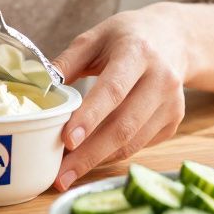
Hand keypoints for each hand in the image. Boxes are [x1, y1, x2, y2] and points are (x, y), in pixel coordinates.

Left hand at [51, 5, 188, 190]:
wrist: (173, 38)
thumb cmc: (127, 37)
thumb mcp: (95, 37)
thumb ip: (67, 62)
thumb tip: (40, 89)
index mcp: (137, 52)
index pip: (113, 90)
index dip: (90, 117)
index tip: (67, 141)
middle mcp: (161, 79)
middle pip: (124, 125)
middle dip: (89, 154)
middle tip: (60, 175)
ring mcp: (171, 103)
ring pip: (132, 142)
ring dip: (98, 160)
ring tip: (68, 173)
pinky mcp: (174, 120)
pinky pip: (139, 145)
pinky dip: (113, 154)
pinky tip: (92, 157)